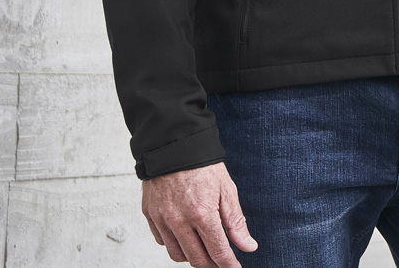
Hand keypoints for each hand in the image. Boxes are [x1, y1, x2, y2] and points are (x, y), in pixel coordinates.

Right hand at [142, 162, 257, 265]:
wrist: (173, 144)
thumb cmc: (203, 164)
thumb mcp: (226, 189)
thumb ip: (236, 221)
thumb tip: (248, 246)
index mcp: (202, 213)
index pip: (217, 252)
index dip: (228, 265)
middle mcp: (179, 220)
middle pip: (197, 259)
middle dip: (212, 264)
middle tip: (220, 260)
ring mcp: (162, 219)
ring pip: (177, 255)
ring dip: (192, 256)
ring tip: (202, 247)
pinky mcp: (150, 214)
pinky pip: (162, 241)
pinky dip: (174, 243)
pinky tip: (184, 234)